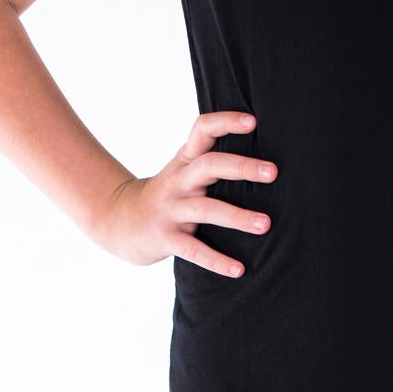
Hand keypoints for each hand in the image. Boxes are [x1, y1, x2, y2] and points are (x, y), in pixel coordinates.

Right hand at [98, 109, 276, 274]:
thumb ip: (210, 161)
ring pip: (206, 209)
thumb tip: (258, 158)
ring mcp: (171, 210)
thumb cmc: (166, 196)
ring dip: (237, 217)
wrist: (120, 222)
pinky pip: (194, 250)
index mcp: (184, 161)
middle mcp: (178, 181)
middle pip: (209, 166)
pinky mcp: (166, 239)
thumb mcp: (183, 171)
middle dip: (241, 167)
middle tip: (272, 172)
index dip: (226, 122)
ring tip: (266, 224)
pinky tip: (239, 270)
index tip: (253, 121)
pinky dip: (217, 261)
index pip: (202, 130)